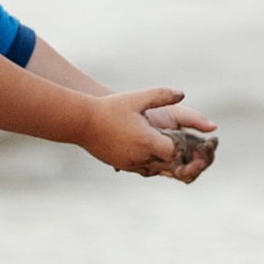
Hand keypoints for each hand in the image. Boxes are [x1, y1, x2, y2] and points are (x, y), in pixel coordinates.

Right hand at [86, 87, 211, 177]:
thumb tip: (180, 93)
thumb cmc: (110, 108)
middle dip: (171, 153)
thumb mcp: (137, 98)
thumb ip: (161, 96)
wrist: (82, 122)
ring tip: (157, 142)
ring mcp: (129, 164)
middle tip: (171, 138)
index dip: (177, 143)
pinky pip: (141, 170)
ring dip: (159, 159)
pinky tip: (144, 147)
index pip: (173, 151)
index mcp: (146, 141)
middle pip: (166, 163)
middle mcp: (139, 157)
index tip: (174, 131)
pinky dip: (147, 162)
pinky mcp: (120, 165)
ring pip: (154, 169)